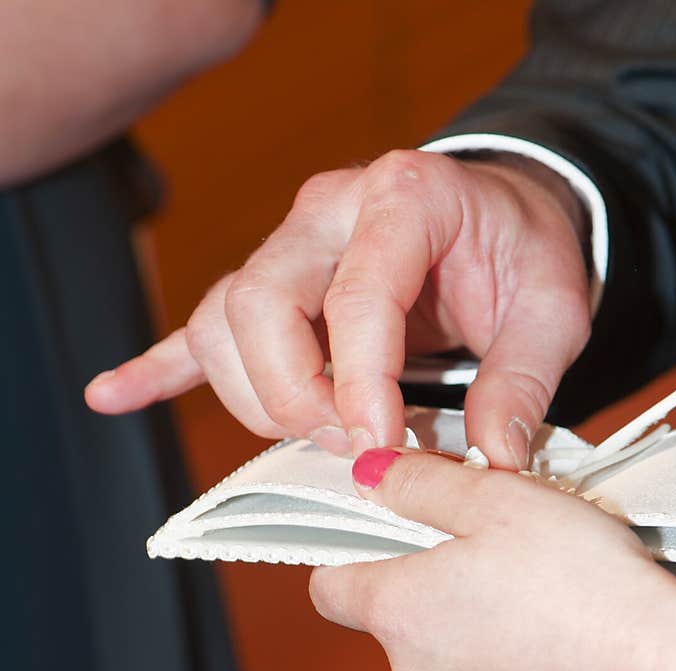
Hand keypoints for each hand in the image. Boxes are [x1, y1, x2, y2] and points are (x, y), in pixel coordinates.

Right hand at [85, 150, 590, 468]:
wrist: (500, 218)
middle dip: (294, 395)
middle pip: (260, 303)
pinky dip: (160, 365)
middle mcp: (329, 213)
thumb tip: (490, 460)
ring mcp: (289, 247)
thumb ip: (523, 382)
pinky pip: (202, 326)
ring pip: (225, 320)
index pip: (356, 297)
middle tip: (347, 449)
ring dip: (255, 396)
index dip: (360, 387)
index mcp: (403, 198)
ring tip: (311, 437)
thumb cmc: (521, 253)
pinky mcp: (275, 287)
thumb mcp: (553, 309)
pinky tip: (114, 395)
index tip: (381, 451)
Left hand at [308, 448, 675, 670]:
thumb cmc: (583, 579)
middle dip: (439, 592)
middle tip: (501, 558)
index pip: (330, 587)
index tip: (396, 536)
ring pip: (455, 667)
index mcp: (399, 614)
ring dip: (483, 638)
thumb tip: (367, 474)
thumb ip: (420, 484)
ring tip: (549, 607)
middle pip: (402, 626)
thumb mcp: (497, 500)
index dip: (355, 555)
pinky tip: (573, 654)